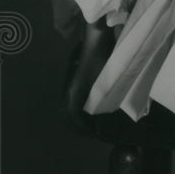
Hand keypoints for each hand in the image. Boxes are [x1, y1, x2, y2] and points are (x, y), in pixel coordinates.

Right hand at [61, 21, 114, 135]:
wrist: (96, 38)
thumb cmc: (102, 59)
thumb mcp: (107, 82)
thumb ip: (105, 99)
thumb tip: (108, 115)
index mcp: (74, 92)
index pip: (73, 116)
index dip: (82, 128)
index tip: (93, 135)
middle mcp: (69, 89)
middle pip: (66, 113)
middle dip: (76, 126)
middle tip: (91, 133)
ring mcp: (71, 83)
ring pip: (68, 106)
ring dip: (76, 117)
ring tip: (90, 124)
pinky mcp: (76, 79)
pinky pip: (72, 99)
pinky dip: (77, 108)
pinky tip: (89, 109)